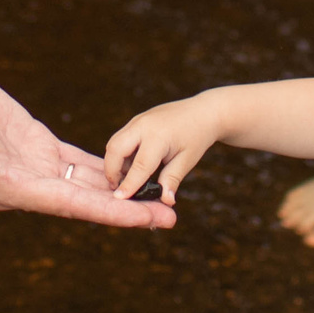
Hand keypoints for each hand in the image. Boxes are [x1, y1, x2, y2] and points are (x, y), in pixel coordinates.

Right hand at [0, 56, 176, 228]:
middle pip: (87, 202)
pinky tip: (133, 173)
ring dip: (123, 193)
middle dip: (128, 210)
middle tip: (171, 217)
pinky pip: (79, 164)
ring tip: (162, 200)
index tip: (144, 219)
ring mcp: (34, 166)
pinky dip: (106, 169)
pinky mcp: (38, 146)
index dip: (109, 212)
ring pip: (88, 185)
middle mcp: (26, 184)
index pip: (69, 204)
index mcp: (10, 186)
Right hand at [101, 94, 222, 204]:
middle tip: (117, 188)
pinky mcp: (135, 121)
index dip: (129, 184)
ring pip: (114, 142)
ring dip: (114, 162)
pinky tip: (130, 167)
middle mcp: (143, 125)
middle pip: (115, 149)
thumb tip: (166, 201)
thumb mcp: (187, 160)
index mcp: (159, 136)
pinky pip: (120, 138)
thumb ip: (172, 179)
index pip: (140, 165)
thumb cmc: (197, 137)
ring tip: (124, 179)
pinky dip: (120, 154)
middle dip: (112, 171)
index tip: (119, 199)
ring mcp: (137, 121)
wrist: (202, 111)